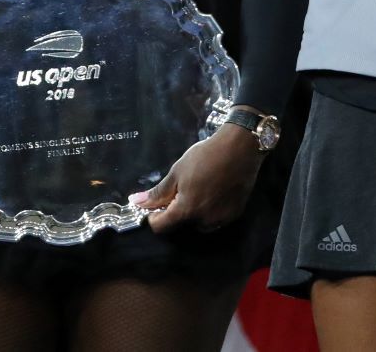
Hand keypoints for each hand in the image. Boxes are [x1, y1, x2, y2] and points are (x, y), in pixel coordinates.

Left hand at [132, 122, 264, 233]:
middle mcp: (204, 221)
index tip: (156, 204)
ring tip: (200, 189)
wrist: (240, 147)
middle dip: (177, 210)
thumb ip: (158, 192)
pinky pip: (216, 218)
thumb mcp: (177, 171)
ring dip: (195, 212)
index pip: (161, 227)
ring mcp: (221, 219)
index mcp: (187, 210)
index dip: (154, 217)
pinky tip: (214, 191)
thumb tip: (135, 202)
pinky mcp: (235, 214)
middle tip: (182, 189)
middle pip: (181, 224)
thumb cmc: (205, 156)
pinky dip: (211, 209)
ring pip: (200, 223)